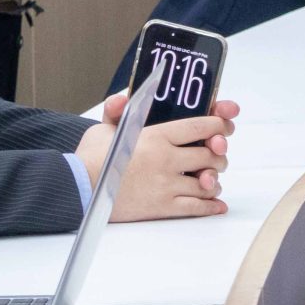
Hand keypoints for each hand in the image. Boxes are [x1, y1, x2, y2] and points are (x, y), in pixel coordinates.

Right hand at [75, 92, 238, 221]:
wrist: (79, 187)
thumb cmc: (89, 157)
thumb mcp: (103, 127)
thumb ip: (118, 111)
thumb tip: (122, 97)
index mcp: (157, 136)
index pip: (201, 127)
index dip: (219, 124)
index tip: (225, 126)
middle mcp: (167, 160)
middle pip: (210, 156)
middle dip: (218, 156)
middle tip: (216, 156)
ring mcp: (167, 185)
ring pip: (207, 183)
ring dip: (214, 180)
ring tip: (210, 179)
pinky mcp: (162, 207)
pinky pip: (197, 207)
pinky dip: (211, 206)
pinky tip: (217, 204)